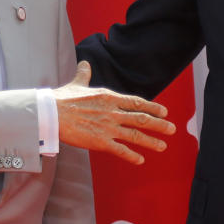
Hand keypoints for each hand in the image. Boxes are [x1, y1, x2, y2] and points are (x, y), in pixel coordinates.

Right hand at [53, 61, 175, 164]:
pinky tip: (140, 160)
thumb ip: (84, 75)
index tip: (164, 111)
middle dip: (159, 124)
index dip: (152, 107)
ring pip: (135, 135)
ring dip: (151, 141)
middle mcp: (113, 112)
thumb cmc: (62, 99)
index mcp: (109, 97)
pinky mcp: (100, 141)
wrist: (51, 114)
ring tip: (163, 146)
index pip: (137, 102)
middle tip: (172, 129)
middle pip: (141, 118)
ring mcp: (108, 127)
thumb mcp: (77, 84)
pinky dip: (132, 156)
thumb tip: (85, 63)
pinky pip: (120, 150)